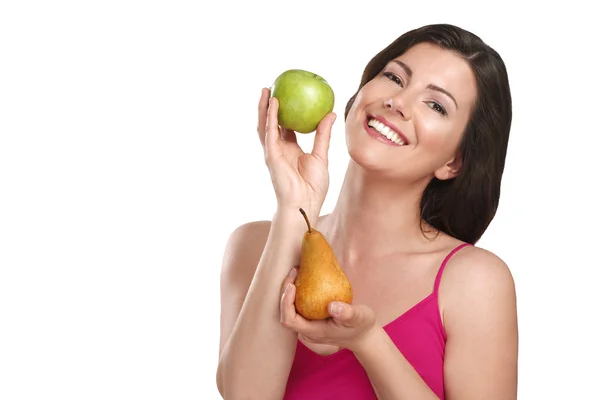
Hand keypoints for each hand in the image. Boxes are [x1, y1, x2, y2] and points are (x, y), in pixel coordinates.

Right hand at [257, 88, 336, 217]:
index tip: (290, 97)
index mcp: (291, 150)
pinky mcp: (272, 155)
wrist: (305, 204)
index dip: (286, 113)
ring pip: (265, 125)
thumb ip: (323, 134)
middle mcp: (279, 149)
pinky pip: (270, 132)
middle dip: (269, 107)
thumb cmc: (314, 186)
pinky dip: (271, 118)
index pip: (285, 128)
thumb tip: (330, 114)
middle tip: (273, 88)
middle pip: (271, 123)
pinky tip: (274, 104)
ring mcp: (273, 152)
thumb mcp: (321, 155)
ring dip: (264, 108)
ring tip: (266, 90)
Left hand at [279, 267, 376, 351]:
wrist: (364, 336)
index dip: (286, 303)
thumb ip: (347, 313)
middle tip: (295, 270)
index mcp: (314, 332)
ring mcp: (308, 325)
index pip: (289, 320)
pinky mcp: (311, 319)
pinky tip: (304, 275)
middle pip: (285, 312)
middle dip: (285, 291)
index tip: (292, 285)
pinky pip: (298, 305)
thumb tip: (332, 306)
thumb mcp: (360, 318)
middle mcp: (307, 330)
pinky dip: (298, 290)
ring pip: (290, 308)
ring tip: (297, 270)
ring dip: (290, 289)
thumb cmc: (361, 326)